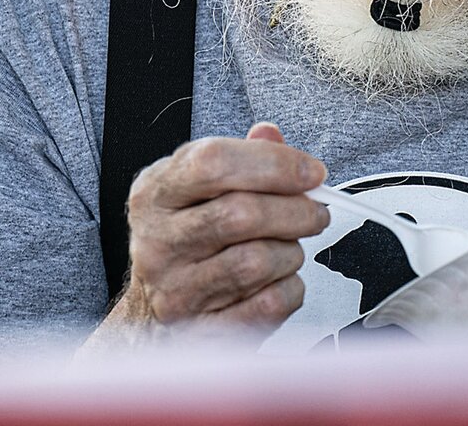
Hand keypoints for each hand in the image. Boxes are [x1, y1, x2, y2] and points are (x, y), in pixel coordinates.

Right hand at [102, 123, 329, 337]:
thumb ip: (240, 157)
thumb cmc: (187, 242)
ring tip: (287, 247)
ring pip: (257, 262)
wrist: (151, 317)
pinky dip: (289, 289)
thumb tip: (271, 135)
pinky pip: (267, 305)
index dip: (275, 163)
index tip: (312, 171)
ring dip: (291, 251)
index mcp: (156, 193)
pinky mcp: (200, 332)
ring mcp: (174, 291)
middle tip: (315, 212)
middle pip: (241, 214)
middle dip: (297, 210)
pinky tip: (279, 280)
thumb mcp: (198, 188)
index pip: (215, 162)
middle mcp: (157, 242)